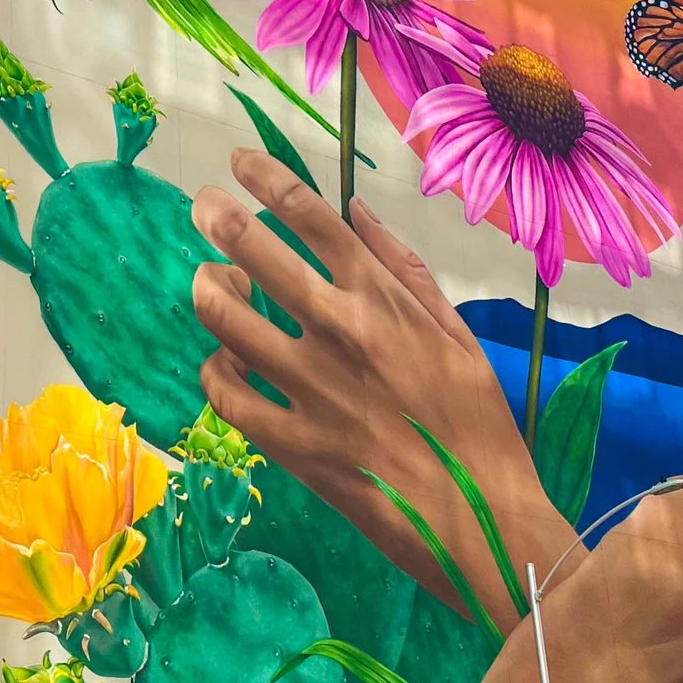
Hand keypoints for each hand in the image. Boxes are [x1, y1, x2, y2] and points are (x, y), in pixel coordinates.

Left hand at [189, 148, 571, 631]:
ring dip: (209, 292)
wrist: (480, 519)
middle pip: (256, 252)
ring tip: (207, 284)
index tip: (241, 162)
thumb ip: (406, 270)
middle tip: (202, 206)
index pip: (310, 215)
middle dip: (218, 219)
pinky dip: (215, 371)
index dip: (266, 178)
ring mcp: (309, 386)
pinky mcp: (291, 442)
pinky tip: (221, 363)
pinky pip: (227, 395)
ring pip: (228, 320)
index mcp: (383, 297)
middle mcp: (339, 329)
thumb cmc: (479, 425)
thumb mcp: (458, 334)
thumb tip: (358, 212)